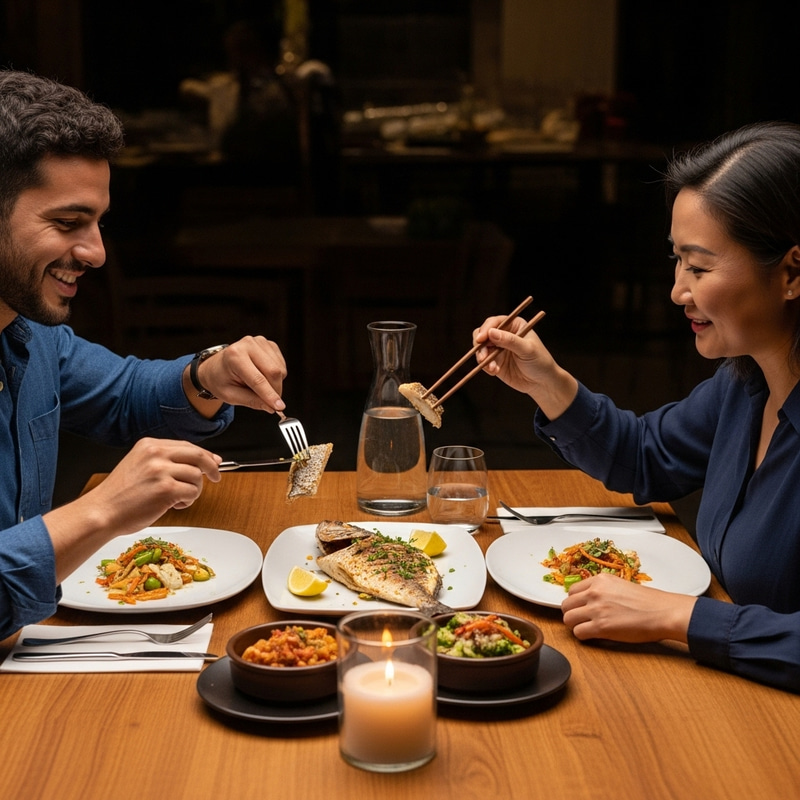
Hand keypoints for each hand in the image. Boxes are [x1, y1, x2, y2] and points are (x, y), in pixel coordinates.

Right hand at [46, 438, 223, 580]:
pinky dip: (188, 501)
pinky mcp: (166, 489)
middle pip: (198, 455)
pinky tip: (174, 505)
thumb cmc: (120, 495)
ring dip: (193, 490)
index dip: (204, 455)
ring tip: (179, 499)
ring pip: (197, 476)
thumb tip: (200, 462)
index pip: (187, 445)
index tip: (214, 461)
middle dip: (211, 467)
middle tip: (215, 477)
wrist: (101, 512)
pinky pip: (192, 492)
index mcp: (149, 445)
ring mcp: (161, 470)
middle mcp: (156, 454)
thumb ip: (165, 461)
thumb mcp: (140, 465)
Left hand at [187, 336, 287, 413]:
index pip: (258, 379)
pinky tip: (263, 375)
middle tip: (270, 403)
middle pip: (273, 372)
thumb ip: (252, 401)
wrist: (217, 366)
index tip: (279, 407)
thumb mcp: (230, 395)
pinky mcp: (270, 344)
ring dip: (275, 384)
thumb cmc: (221, 380)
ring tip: (258, 385)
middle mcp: (248, 344)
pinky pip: (282, 366)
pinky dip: (277, 376)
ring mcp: (261, 342)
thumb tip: (271, 407)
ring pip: (280, 370)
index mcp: (234, 356)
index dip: (270, 395)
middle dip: (275, 391)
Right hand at [472, 314, 577, 419]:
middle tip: (483, 357)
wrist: (542, 383)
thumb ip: (509, 341)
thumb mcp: (527, 349)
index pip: (494, 322)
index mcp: (514, 326)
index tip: (481, 340)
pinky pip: (483, 361)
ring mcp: (498, 348)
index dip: (485, 329)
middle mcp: (504, 335)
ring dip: (482, 358)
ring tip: (492, 368)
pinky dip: (485, 366)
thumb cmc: (540, 362)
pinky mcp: (495, 361)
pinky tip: (495, 372)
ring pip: (480, 348)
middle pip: (483, 334)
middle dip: (480, 345)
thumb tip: (491, 332)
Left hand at [561, 572, 696, 643]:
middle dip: (572, 614)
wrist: (662, 612)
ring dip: (575, 625)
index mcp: (599, 580)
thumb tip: (588, 599)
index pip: (572, 591)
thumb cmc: (647, 601)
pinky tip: (593, 635)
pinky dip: (583, 636)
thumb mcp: (620, 585)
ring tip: (586, 628)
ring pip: (568, 619)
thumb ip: (602, 589)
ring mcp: (596, 609)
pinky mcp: (601, 627)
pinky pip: (578, 633)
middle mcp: (594, 592)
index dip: (575, 602)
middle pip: (566, 605)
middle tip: (581, 620)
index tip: (580, 608)